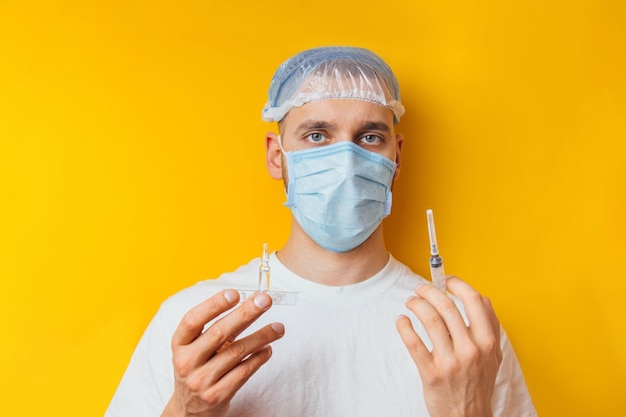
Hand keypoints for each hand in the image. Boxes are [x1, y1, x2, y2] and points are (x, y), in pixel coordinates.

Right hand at [161, 289, 284, 416]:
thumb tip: (249, 303)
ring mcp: (201, 380)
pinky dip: (259, 358)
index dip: (213, 305)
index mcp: (179, 344)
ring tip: (278, 327)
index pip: (193, 320)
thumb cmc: (197, 368)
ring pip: (237, 352)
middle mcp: (187, 362)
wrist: (189, 410)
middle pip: (219, 332)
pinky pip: (243, 372)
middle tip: (265, 300)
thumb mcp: (195, 348)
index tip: (234, 293)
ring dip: (262, 336)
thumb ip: (215, 328)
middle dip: (245, 313)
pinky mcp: (217, 396)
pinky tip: (268, 349)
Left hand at [396, 277, 501, 416]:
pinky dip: (404, 327)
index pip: (473, 300)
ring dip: (416, 305)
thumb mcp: (494, 355)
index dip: (457, 284)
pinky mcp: (432, 373)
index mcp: (488, 341)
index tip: (446, 280)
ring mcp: (451, 362)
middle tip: (420, 288)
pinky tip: (401, 321)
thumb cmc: (478, 383)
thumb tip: (481, 298)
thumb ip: (490, 326)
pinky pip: (414, 343)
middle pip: (447, 306)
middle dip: (430, 291)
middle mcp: (471, 349)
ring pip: (430, 320)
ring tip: (411, 302)